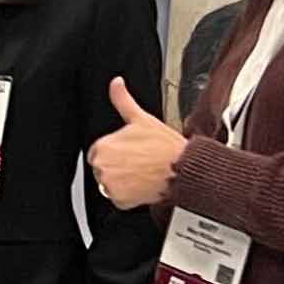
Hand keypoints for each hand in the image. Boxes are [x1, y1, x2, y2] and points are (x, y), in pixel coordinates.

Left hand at [89, 76, 184, 207]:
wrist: (184, 168)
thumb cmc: (165, 146)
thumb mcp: (141, 119)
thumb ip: (122, 100)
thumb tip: (116, 83)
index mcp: (102, 146)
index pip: (99, 152)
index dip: (117, 152)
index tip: (131, 153)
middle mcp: (102, 166)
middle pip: (104, 168)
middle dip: (119, 166)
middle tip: (139, 163)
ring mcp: (110, 185)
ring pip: (111, 184)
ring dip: (124, 181)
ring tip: (143, 172)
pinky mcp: (120, 200)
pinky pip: (120, 199)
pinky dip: (130, 195)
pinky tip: (143, 185)